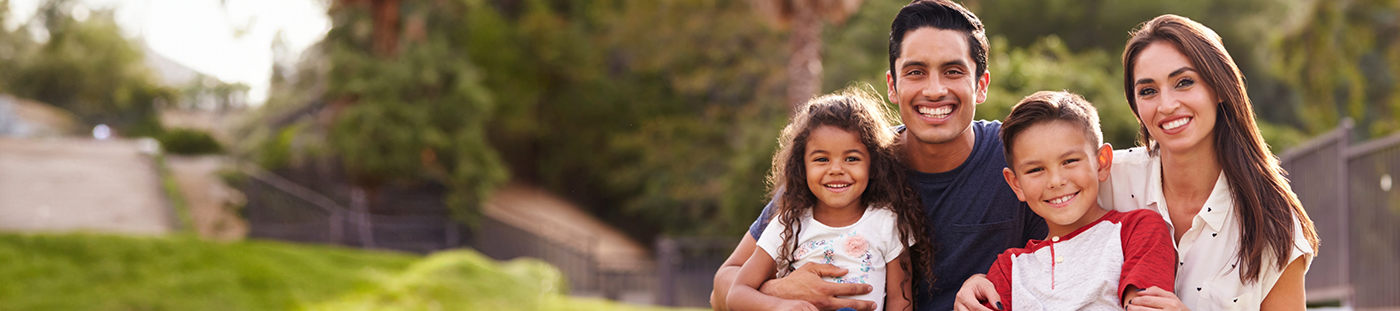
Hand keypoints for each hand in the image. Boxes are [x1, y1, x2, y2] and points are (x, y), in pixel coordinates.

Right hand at [759, 263, 876, 310]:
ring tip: (866, 310)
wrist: (781, 294)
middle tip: (874, 305)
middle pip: (850, 306)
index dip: (861, 289)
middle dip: (864, 305)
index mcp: (825, 288)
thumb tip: (844, 271)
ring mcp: (822, 310)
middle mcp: (825, 301)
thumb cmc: (796, 280)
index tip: (869, 288)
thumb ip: (829, 269)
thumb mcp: (811, 268)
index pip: (848, 289)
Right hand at [954, 274, 999, 310]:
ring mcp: (958, 310)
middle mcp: (959, 304)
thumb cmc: (979, 284)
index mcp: (963, 294)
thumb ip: (993, 296)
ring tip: (988, 307)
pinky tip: (984, 309)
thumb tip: (999, 307)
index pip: (975, 308)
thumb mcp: (988, 286)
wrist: (973, 284)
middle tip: (994, 310)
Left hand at [1125, 286, 1190, 310]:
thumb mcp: (1170, 296)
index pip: (1147, 300)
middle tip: (1129, 305)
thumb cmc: (1178, 307)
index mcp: (1170, 303)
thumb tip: (1140, 291)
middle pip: (1144, 308)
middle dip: (1133, 307)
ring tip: (1130, 309)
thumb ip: (1156, 291)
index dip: (1137, 300)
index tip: (1132, 300)